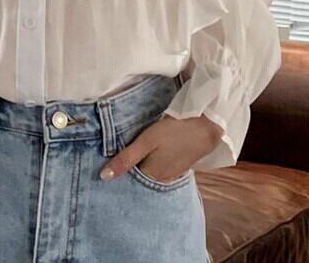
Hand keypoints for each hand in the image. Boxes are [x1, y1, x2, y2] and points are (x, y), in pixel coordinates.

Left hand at [99, 114, 222, 181]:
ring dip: (139, 169)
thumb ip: (126, 159)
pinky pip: (159, 171)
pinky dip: (151, 166)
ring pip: (149, 175)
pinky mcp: (178, 167)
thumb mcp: (145, 142)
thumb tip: (103, 177)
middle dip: (126, 173)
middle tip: (112, 162)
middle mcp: (161, 181)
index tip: (103, 168)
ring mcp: (172, 175)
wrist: (205, 126)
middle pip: (138, 180)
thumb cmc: (173, 131)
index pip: (128, 182)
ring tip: (127, 158)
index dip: (116, 175)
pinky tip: (147, 157)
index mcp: (151, 177)